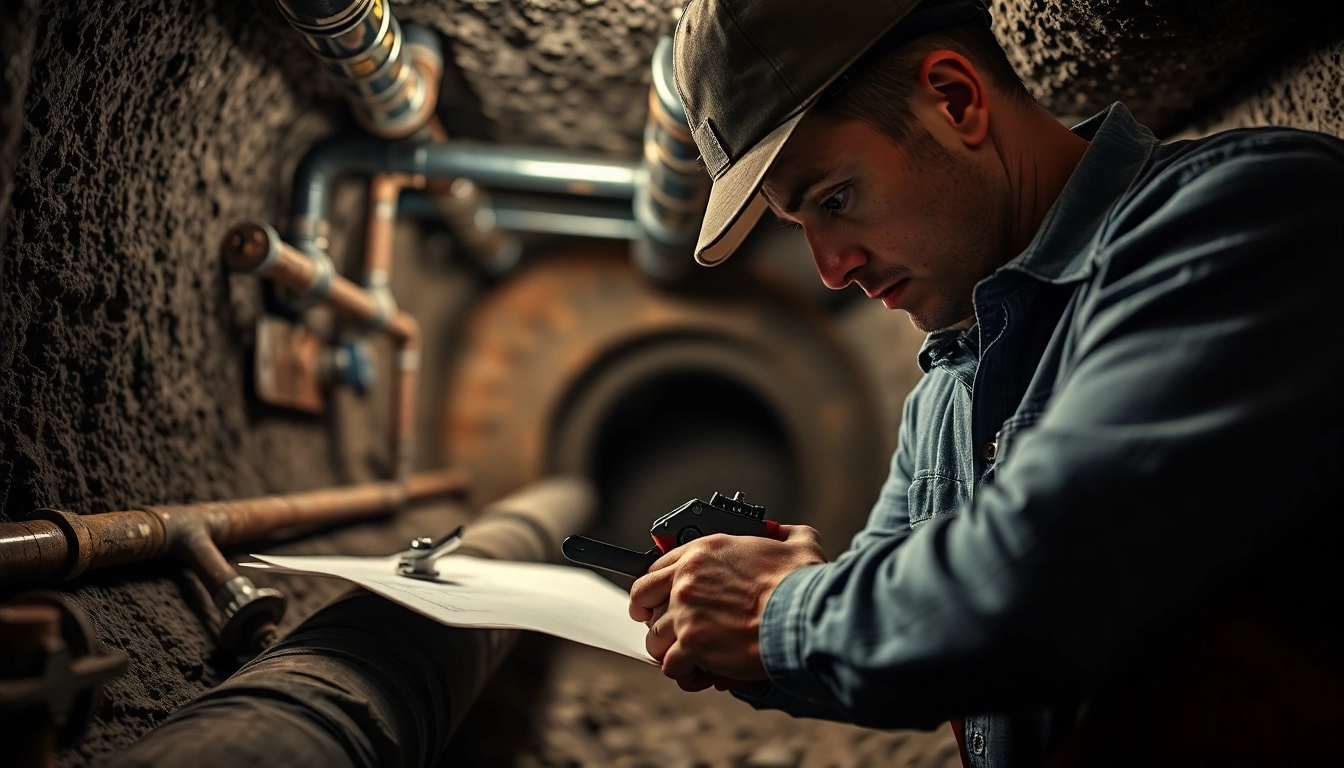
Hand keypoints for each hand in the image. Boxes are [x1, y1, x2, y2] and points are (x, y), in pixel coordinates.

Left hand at [628, 524, 824, 689]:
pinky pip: (671, 665)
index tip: (660, 596)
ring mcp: (686, 613)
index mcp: (704, 551)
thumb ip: (783, 534)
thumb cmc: (801, 582)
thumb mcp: (796, 543)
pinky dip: (684, 673)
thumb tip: (784, 533)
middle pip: (642, 599)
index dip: (657, 586)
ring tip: (685, 655)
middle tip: (663, 627)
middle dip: (649, 615)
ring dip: (668, 648)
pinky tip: (698, 673)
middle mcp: (687, 580)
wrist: (802, 614)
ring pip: (654, 637)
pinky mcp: (693, 644)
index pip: (657, 567)